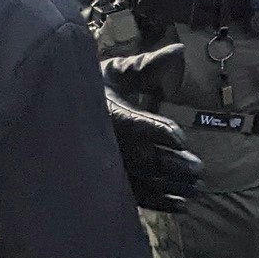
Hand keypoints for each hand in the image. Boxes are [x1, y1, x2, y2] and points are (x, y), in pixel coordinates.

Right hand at [100, 44, 202, 211]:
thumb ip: (146, 66)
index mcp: (109, 115)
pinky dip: (159, 203)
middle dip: (174, 165)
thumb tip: (178, 51)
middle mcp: (106, 144)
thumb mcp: (116, 73)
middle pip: (144, 158)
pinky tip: (181, 206)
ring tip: (196, 188)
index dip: (159, 131)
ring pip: (143, 182)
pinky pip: (135, 198)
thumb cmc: (95, 91)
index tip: (181, 138)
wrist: (59, 117)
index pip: (136, 124)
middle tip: (199, 168)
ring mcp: (107, 167)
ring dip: (172, 187)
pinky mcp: (110, 184)